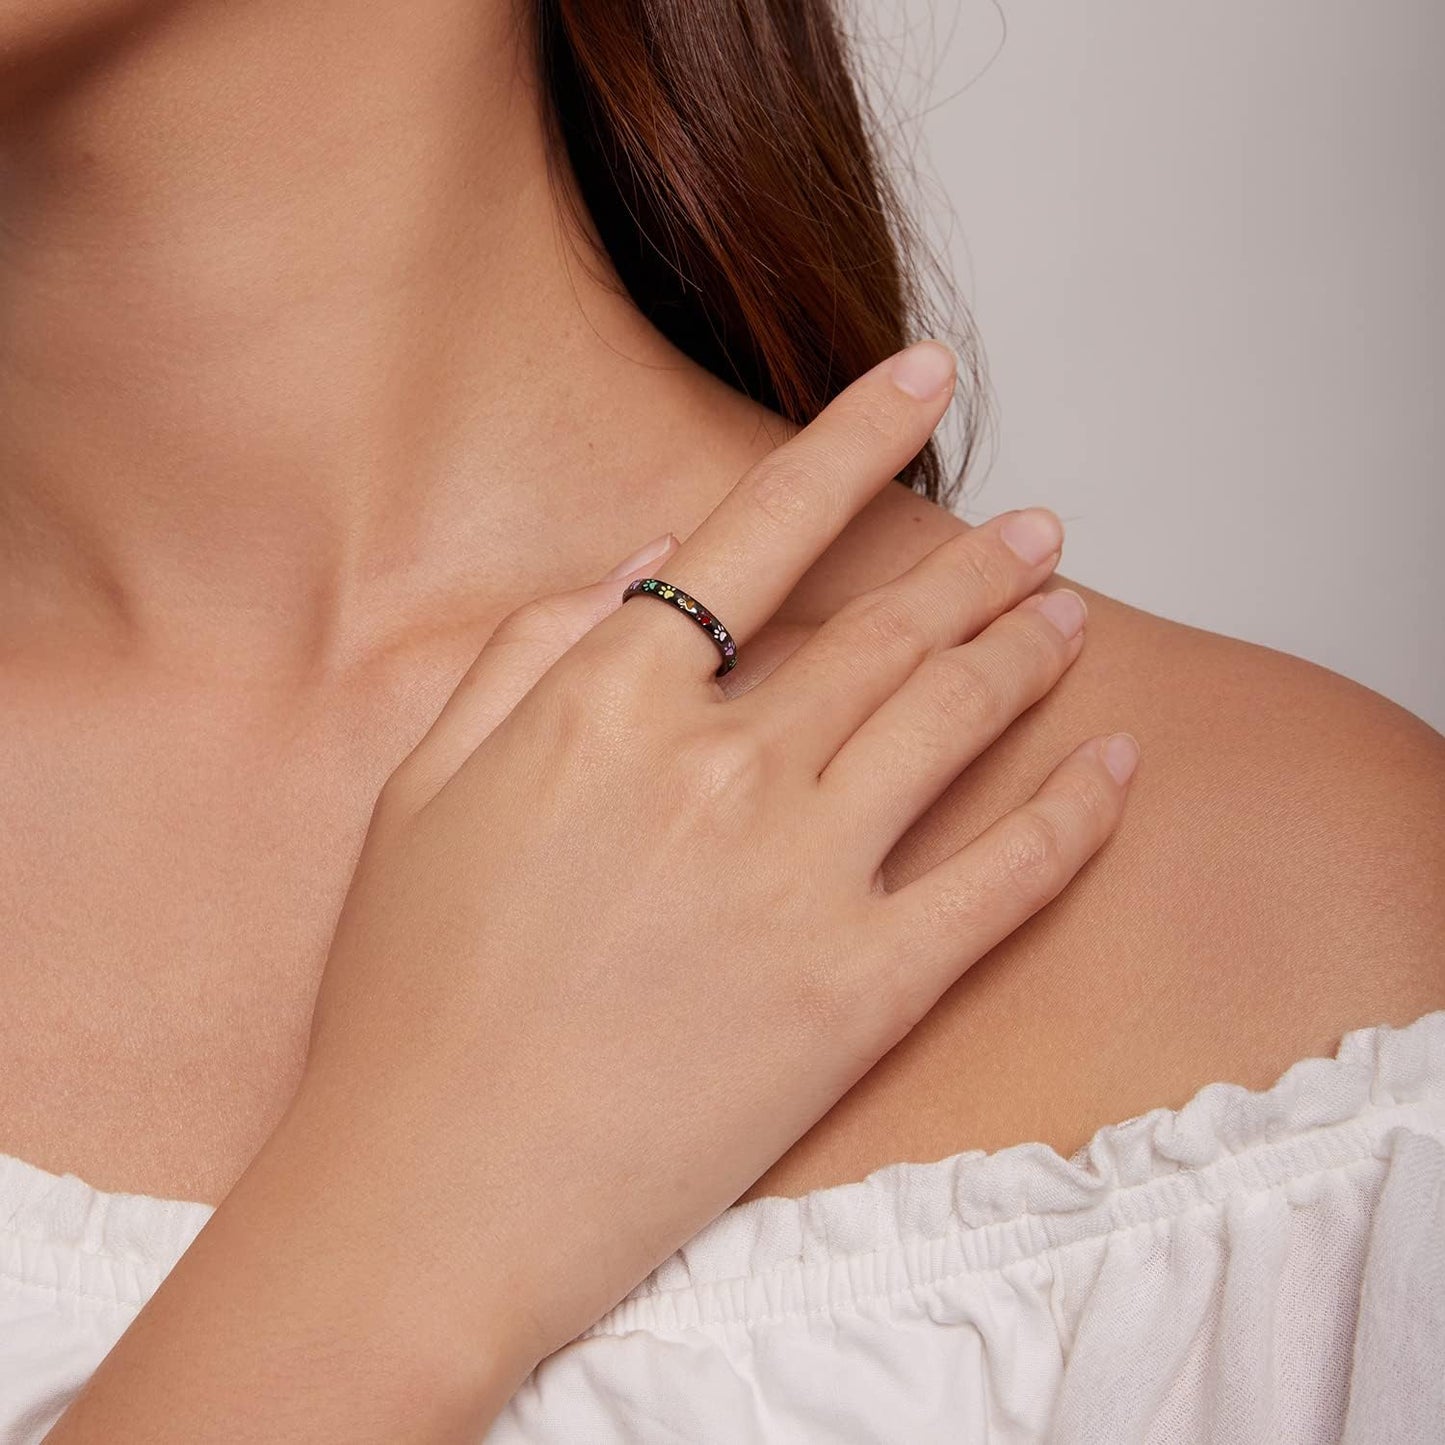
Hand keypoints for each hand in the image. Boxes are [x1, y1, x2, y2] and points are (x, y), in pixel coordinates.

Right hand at [297, 339, 1136, 1382]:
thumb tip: (641, 565)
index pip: (761, 530)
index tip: (924, 374)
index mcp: (609, 704)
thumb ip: (530, 657)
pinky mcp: (859, 993)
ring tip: (1073, 612)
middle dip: (979, 566)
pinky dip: (1074, 814)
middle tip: (1040, 532)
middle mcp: (722, 767)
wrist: (433, 1198)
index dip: (854, 439)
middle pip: (889, 629)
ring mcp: (801, 878)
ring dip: (1031, 652)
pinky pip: (1002, 879)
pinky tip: (1116, 765)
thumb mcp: (424, 791)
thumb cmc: (408, 996)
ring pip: (956, 723)